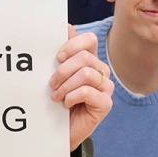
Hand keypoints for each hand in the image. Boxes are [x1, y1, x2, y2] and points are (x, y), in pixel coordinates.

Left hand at [50, 25, 113, 150]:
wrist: (57, 130)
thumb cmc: (56, 100)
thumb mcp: (55, 74)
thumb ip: (62, 53)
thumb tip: (66, 26)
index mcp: (90, 59)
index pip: (89, 39)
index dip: (72, 45)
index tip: (57, 57)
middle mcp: (101, 71)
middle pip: (84, 57)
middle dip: (62, 70)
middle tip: (51, 84)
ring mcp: (106, 87)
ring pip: (85, 74)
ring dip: (65, 86)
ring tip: (56, 96)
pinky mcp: (106, 104)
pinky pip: (87, 91)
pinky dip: (71, 97)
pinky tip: (66, 104)